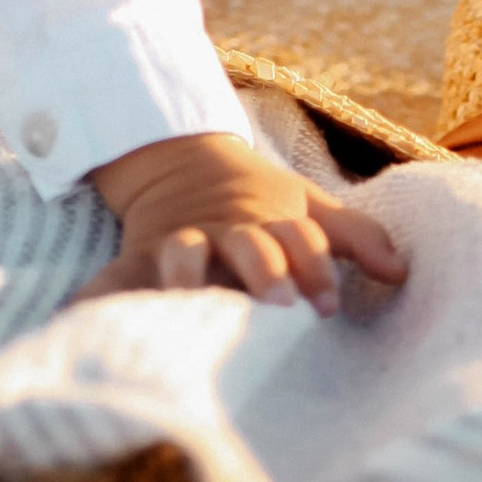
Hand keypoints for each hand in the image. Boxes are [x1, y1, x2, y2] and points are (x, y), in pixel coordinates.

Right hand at [78, 131, 406, 313]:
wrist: (185, 163)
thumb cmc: (262, 202)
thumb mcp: (308, 207)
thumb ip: (355, 237)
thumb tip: (401, 272)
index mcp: (271, 221)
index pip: (301, 239)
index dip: (316, 268)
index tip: (329, 304)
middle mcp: (229, 233)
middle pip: (249, 246)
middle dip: (264, 270)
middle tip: (279, 303)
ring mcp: (182, 244)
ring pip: (184, 255)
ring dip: (188, 273)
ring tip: (187, 296)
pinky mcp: (143, 257)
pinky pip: (116, 277)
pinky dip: (97, 296)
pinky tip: (80, 318)